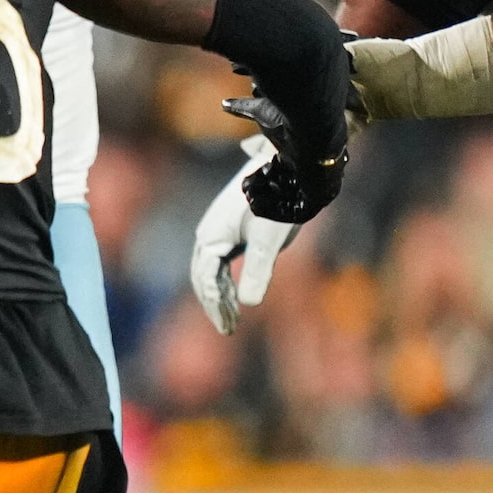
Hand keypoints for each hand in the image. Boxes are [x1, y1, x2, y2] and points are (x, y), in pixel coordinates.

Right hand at [189, 137, 297, 334]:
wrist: (289, 164)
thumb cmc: (281, 200)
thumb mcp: (271, 239)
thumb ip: (259, 271)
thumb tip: (249, 303)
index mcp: (211, 237)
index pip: (206, 281)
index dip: (216, 307)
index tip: (228, 328)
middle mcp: (208, 233)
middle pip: (203, 277)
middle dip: (215, 303)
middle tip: (228, 327)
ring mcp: (218, 227)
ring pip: (211, 268)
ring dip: (220, 292)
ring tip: (233, 314)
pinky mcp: (230, 224)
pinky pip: (220, 258)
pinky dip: (225, 277)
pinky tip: (235, 288)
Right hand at [222, 92, 345, 223]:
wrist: (311, 127)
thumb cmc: (289, 119)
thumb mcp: (260, 113)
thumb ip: (244, 110)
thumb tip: (225, 104)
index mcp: (305, 152)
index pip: (284, 171)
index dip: (264, 175)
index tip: (250, 175)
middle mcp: (315, 169)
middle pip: (286, 188)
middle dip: (263, 189)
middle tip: (247, 187)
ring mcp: (320, 185)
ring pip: (290, 202)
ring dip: (266, 200)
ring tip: (250, 195)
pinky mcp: (321, 197)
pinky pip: (297, 213)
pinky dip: (275, 211)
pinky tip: (256, 204)